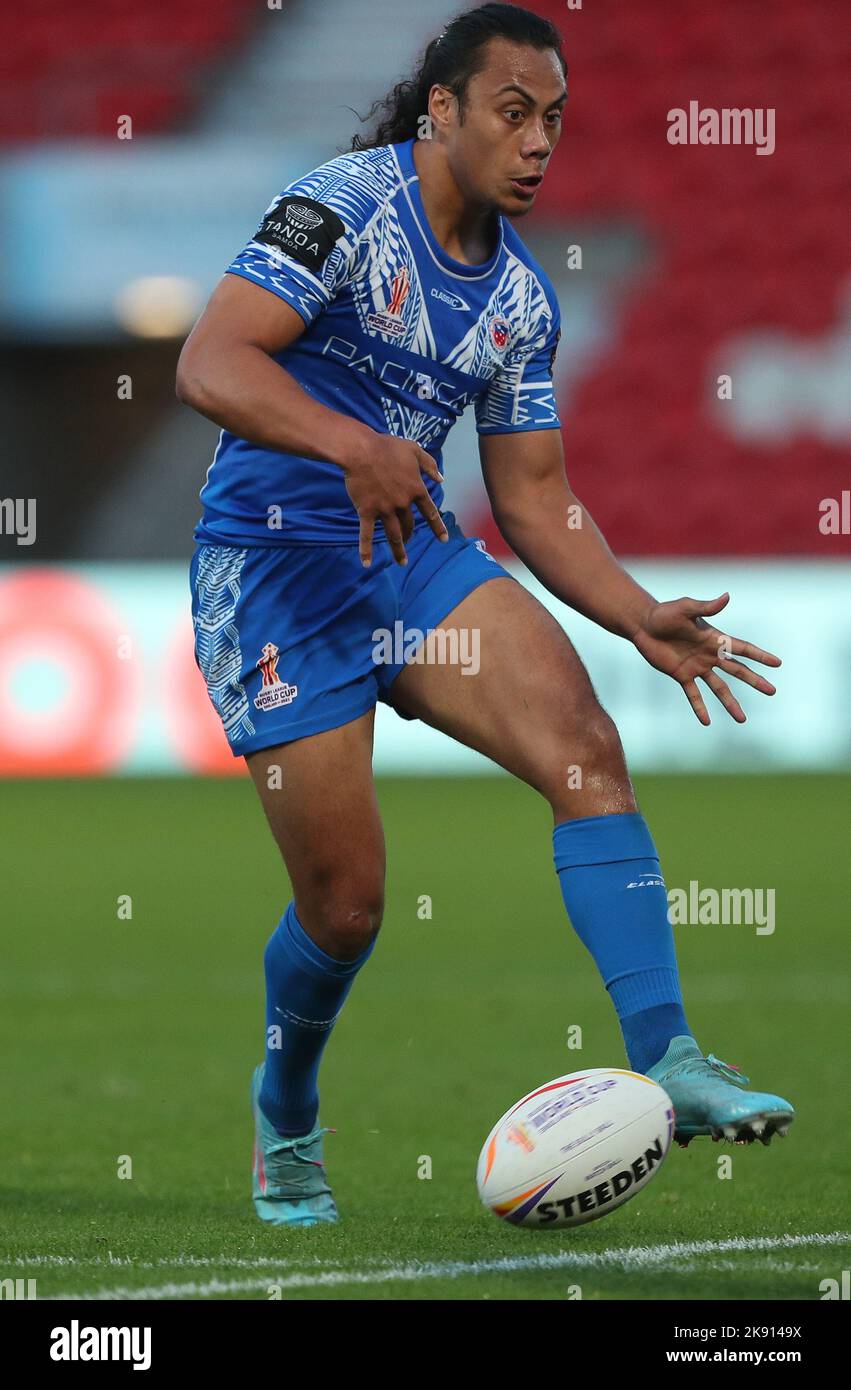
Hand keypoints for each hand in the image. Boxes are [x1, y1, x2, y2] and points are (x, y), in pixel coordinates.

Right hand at [342, 434, 448, 566]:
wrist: (361, 450)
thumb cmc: (387, 447)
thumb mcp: (414, 450)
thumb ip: (430, 465)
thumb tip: (442, 478)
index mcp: (416, 489)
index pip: (430, 512)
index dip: (438, 527)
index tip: (443, 540)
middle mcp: (402, 503)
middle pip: (409, 525)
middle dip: (411, 535)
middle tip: (409, 541)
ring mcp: (384, 509)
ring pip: (394, 535)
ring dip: (398, 550)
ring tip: (402, 562)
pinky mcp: (366, 511)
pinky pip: (366, 534)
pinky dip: (366, 550)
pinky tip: (367, 563)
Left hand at [631, 593, 780, 724]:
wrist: (643, 624)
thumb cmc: (664, 613)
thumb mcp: (686, 608)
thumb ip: (706, 606)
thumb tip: (727, 596)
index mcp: (715, 639)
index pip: (742, 649)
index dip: (760, 655)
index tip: (777, 663)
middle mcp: (710, 655)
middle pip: (737, 670)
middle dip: (755, 681)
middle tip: (772, 691)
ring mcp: (697, 667)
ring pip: (719, 688)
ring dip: (731, 703)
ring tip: (742, 719)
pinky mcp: (681, 675)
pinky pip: (693, 694)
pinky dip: (699, 707)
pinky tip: (706, 722)